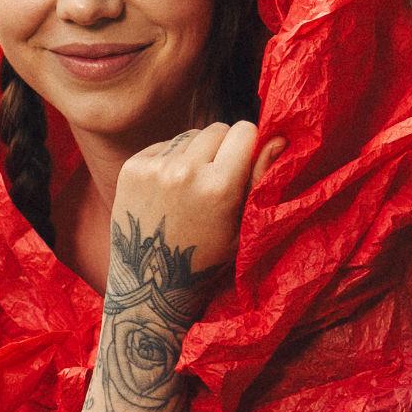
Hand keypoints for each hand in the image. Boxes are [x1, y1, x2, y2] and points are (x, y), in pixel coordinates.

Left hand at [107, 118, 278, 296]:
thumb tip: (279, 137)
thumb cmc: (204, 258)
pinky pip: (163, 146)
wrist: (147, 282)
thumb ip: (259, 179)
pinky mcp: (132, 167)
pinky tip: (167, 191)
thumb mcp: (241, 226)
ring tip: (191, 188)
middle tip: (217, 177)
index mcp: (219, 187)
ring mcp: (155, 168)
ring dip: (196, 153)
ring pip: (190, 136)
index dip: (249, 143)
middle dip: (223, 146)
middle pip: (218, 129)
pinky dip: (169, 160)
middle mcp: (186, 171)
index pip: (245, 131)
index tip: (244, 160)